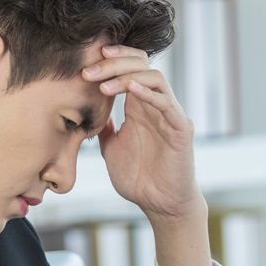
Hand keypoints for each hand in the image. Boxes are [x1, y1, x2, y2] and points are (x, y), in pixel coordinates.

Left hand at [83, 44, 202, 222]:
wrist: (160, 204)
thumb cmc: (138, 179)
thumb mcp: (110, 148)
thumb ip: (102, 127)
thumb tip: (86, 111)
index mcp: (138, 107)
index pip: (129, 68)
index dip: (109, 61)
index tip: (85, 65)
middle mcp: (155, 105)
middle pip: (140, 64)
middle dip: (113, 63)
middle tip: (89, 71)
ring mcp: (170, 114)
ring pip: (154, 77)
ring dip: (126, 75)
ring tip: (103, 84)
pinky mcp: (180, 128)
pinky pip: (167, 102)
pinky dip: (148, 92)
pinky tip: (129, 89)